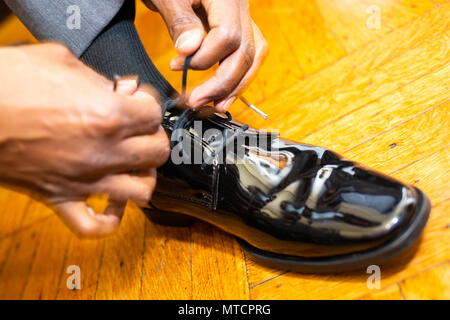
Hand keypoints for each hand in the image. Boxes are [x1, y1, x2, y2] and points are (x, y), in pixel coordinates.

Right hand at [0, 43, 169, 237]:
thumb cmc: (8, 82)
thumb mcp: (60, 61)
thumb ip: (99, 77)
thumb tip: (120, 89)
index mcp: (108, 115)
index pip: (154, 114)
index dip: (149, 103)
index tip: (139, 101)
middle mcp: (103, 151)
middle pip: (157, 152)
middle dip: (153, 136)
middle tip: (140, 129)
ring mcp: (83, 179)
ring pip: (141, 191)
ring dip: (143, 176)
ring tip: (134, 164)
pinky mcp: (59, 198)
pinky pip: (94, 225)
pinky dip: (109, 219)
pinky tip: (111, 203)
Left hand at [145, 0, 267, 111]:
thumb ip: (180, 21)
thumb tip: (190, 50)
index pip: (228, 37)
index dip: (203, 59)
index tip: (176, 66)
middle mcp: (242, 8)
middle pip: (246, 53)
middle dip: (222, 83)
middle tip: (197, 102)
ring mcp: (243, 18)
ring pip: (253, 57)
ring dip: (235, 85)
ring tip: (217, 105)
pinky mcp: (238, 28)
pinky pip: (248, 55)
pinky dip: (237, 76)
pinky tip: (224, 92)